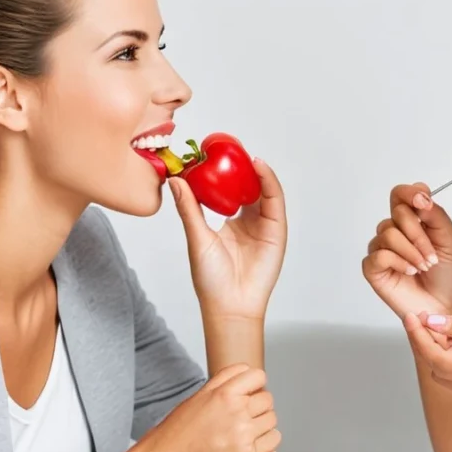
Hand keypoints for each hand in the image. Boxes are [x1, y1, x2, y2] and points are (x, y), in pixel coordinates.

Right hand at [134, 364, 280, 451]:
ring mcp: (243, 445)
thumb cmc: (175, 434)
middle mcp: (237, 418)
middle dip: (257, 411)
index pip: (259, 378)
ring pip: (274, 431)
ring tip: (241, 440)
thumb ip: (224, 379)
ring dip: (262, 434)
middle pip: (269, 404)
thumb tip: (248, 370)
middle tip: (239, 422)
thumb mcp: (196, 397)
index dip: (254, 386)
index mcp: (225, 396)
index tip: (248, 395)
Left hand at [169, 158, 286, 319]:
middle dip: (242, 167)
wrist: (229, 304)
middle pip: (248, 187)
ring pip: (263, 190)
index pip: (228, 190)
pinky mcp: (276, 230)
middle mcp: (248, 221)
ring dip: (256, 170)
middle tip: (230, 147)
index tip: (210, 153)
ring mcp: (264, 225)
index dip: (223, 172)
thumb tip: (175, 180)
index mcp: (229, 222)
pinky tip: (259, 167)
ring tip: (244, 154)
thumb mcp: (196, 237)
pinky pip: (274, 200)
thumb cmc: (211, 279)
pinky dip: (269, 181)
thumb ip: (189, 208)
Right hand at [362, 183, 451, 317]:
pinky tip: (409, 272)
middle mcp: (393, 230)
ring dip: (412, 251)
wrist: (442, 304)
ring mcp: (381, 248)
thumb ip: (436, 215)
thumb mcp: (449, 240)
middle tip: (432, 255)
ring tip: (423, 267)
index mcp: (412, 220)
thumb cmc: (445, 274)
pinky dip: (399, 262)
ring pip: (388, 233)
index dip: (410, 193)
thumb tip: (421, 197)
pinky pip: (380, 254)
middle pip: (397, 212)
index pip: (401, 194)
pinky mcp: (372, 267)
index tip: (423, 202)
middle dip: (419, 234)